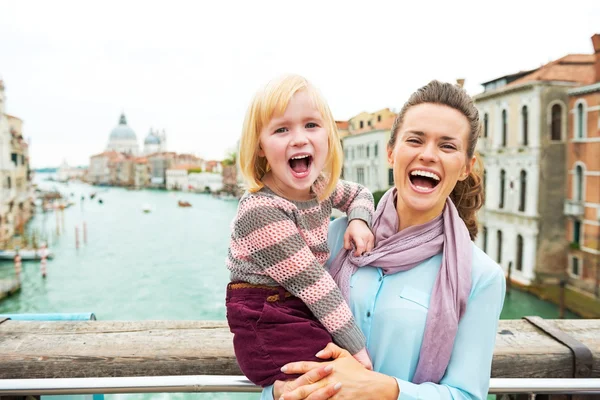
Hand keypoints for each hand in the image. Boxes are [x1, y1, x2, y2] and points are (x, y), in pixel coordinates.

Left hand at [278, 343, 398, 399]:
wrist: (373, 387)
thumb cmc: (357, 371)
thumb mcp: (345, 354)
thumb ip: (330, 349)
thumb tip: (317, 352)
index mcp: (328, 367)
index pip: (307, 366)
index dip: (294, 367)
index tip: (283, 369)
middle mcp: (328, 379)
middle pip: (306, 385)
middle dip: (292, 389)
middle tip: (280, 392)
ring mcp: (332, 392)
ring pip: (312, 397)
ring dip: (300, 399)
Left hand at [343, 219, 373, 256]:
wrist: (359, 221)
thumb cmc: (352, 229)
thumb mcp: (346, 236)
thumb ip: (346, 244)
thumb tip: (351, 250)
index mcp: (358, 236)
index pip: (361, 247)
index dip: (358, 253)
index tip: (354, 254)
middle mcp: (366, 237)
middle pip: (365, 250)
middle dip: (360, 253)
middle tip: (356, 251)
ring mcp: (370, 237)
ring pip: (369, 249)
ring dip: (365, 251)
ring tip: (360, 249)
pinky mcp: (373, 238)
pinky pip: (372, 247)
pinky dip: (368, 249)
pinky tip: (364, 247)